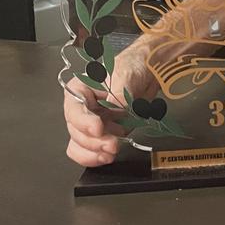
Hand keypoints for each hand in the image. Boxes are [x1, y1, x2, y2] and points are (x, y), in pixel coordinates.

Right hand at [63, 46, 154, 167]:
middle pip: (76, 131)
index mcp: (80, 90)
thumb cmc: (132, 66)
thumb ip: (119, 93)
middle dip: (93, 141)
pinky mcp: (105, 134)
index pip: (74, 109)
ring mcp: (92, 123)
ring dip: (94, 152)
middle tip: (112, 145)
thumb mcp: (125, 74)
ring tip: (111, 152)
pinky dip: (97, 157)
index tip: (98, 128)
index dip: (83, 122)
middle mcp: (83, 108)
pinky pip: (92, 151)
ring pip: (81, 144)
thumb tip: (116, 108)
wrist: (149, 74)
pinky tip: (107, 157)